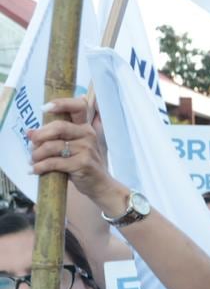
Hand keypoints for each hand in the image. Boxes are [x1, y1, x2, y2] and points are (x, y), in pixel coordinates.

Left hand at [27, 97, 126, 211]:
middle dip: (39, 135)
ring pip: (52, 146)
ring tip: (32, 160)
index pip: (78, 106)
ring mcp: (87, 149)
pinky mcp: (82, 164)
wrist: (100, 185)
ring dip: (37, 154)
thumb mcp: (75, 146)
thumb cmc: (83, 164)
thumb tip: (30, 132)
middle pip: (59, 126)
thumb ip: (57, 136)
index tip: (44, 108)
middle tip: (31, 142)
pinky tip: (34, 170)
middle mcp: (88, 135)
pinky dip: (40, 167)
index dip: (61, 103)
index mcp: (86, 127)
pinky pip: (54, 162)